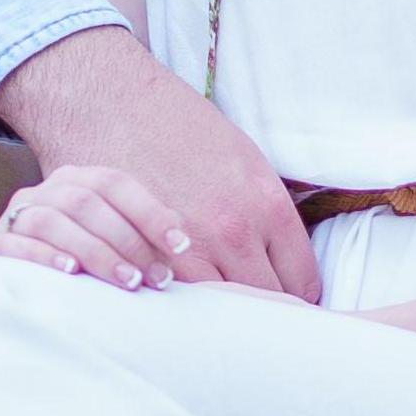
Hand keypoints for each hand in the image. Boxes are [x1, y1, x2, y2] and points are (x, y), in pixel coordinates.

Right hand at [0, 27, 321, 300]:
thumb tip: (285, 260)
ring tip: (219, 312)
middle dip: (264, 308)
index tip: (287, 300)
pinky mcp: (148, 253)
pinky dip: (184, 304)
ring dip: (222, 311)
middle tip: (256, 313)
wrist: (112, 103)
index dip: (297, 295)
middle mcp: (235, 232)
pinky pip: (178, 300)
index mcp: (268, 205)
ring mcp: (189, 247)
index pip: (302, 283)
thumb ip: (268, 212)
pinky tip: (182, 297)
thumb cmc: (180, 126)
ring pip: (221, 308)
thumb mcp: (246, 159)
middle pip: (266, 302)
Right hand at [0, 164, 191, 285]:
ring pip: (55, 221)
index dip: (150, 212)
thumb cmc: (77, 262)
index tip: (180, 245)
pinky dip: (48, 256)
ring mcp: (18, 214)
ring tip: (128, 281)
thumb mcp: (111, 242)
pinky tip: (73, 273)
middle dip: (129, 241)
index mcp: (77, 180)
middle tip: (157, 277)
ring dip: (97, 252)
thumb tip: (180, 235)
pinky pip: (19, 243)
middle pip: (88, 202)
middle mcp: (46, 190)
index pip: (115, 183)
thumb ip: (141, 235)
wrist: (14, 280)